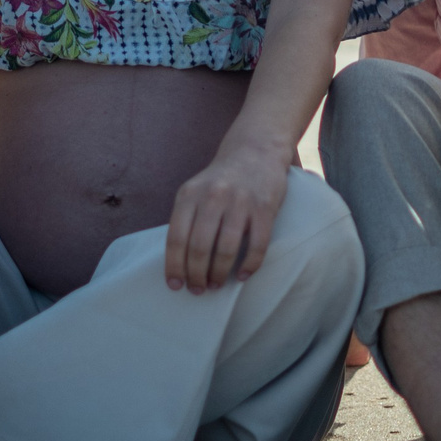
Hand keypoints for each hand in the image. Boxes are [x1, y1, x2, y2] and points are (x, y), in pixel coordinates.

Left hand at [166, 143, 289, 293]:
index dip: (175, 266)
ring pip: (226, 249)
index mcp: (189, 194)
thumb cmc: (221, 180)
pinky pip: (257, 245)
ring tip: (217, 285)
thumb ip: (186, 219)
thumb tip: (178, 262)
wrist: (256, 150)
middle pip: (199, 247)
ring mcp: (240, 202)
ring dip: (220, 274)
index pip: (176, 238)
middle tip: (198, 289)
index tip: (176, 285)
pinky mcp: (265, 208)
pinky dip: (249, 266)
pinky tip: (243, 276)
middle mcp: (213, 197)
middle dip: (197, 275)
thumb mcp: (195, 191)